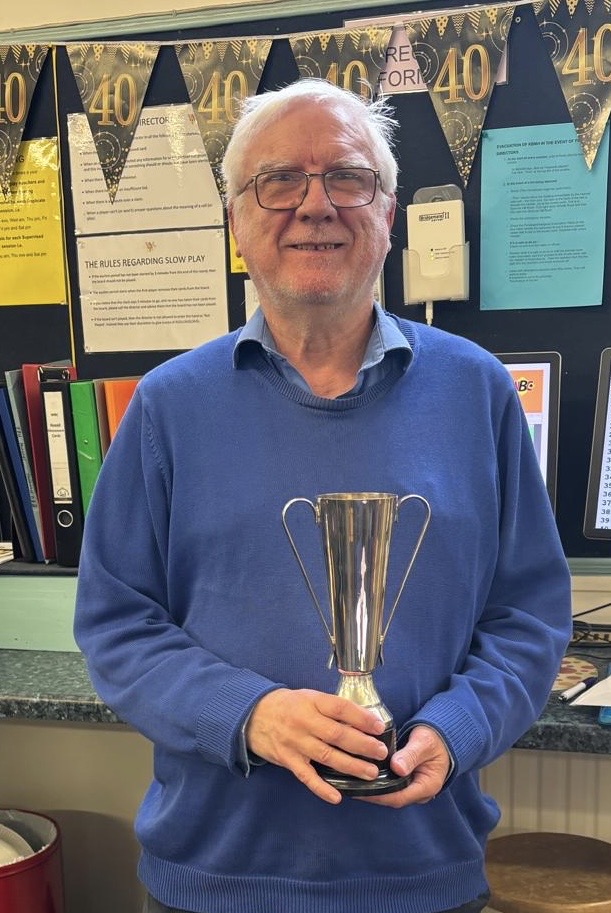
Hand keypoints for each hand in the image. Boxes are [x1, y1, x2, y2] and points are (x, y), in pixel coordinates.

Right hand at [245, 688, 389, 803]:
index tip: (379, 726)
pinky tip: (337, 796)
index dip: (362, 718)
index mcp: (311, 701)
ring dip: (351, 766)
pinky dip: (321, 788)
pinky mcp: (287, 760)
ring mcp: (294, 742)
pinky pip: (306, 776)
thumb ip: (331, 708)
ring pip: (326, 756)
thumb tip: (362, 720)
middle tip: (381, 752)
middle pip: (337, 734)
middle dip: (362, 745)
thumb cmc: (288, 705)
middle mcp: (304, 721)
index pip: (341, 708)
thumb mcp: (308, 697)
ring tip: (370, 773)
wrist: (252, 715)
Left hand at [358, 725, 450, 807]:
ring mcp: (412, 788)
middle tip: (349, 786)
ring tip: (351, 781)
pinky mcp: (405, 781)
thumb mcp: (424, 743)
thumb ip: (411, 755)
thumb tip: (397, 768)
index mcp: (427, 786)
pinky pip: (389, 785)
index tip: (360, 789)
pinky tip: (361, 774)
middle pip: (391, 798)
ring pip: (389, 793)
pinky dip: (376, 781)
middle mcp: (419, 792)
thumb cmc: (434, 739)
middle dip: (371, 793)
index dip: (378, 795)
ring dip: (372, 788)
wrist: (442, 736)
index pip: (399, 797)